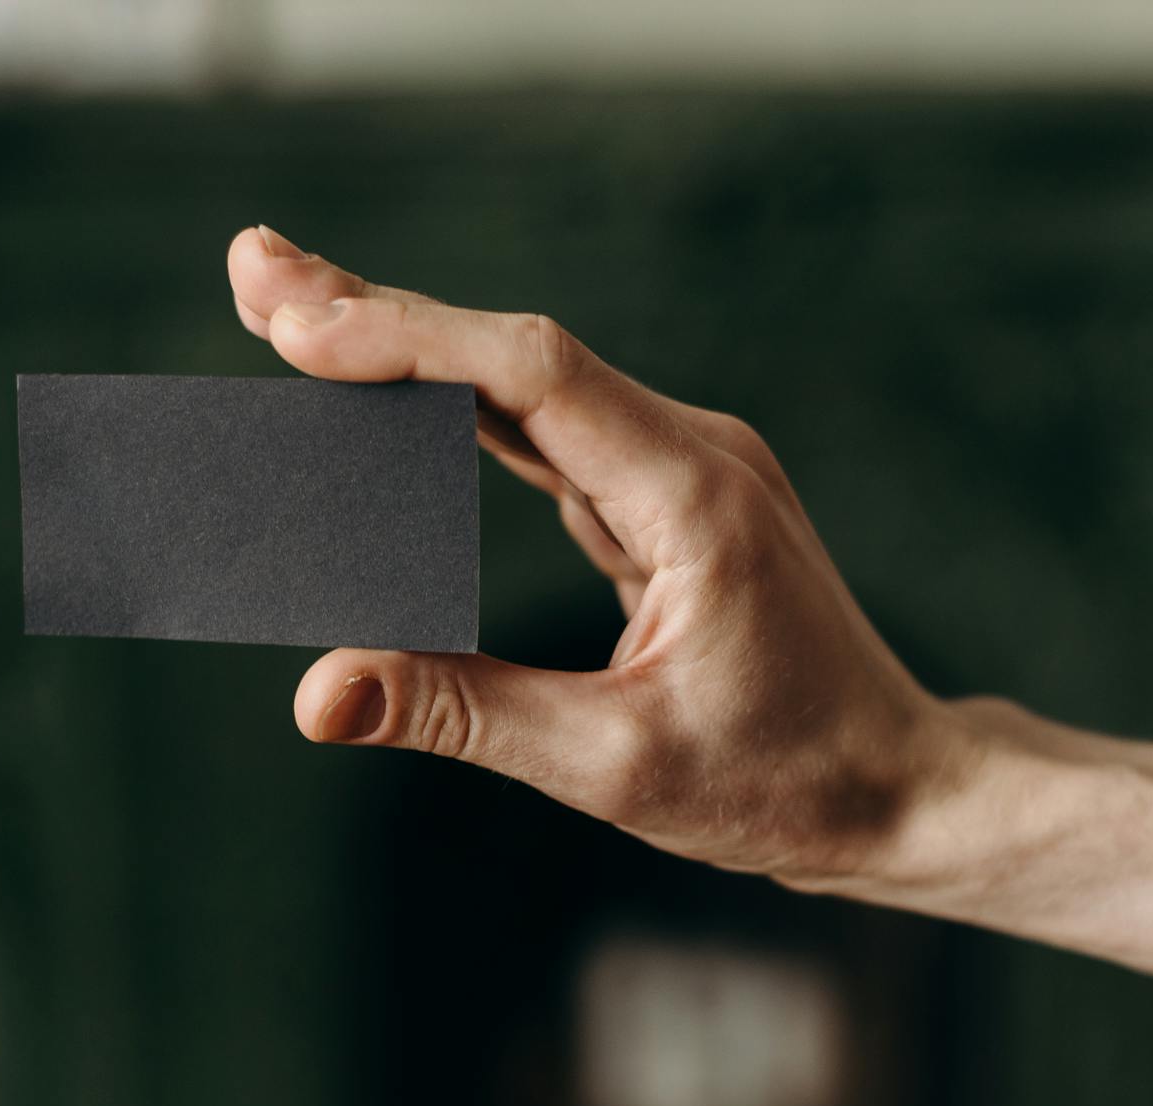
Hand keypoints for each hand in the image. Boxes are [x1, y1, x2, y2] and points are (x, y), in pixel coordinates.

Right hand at [226, 225, 980, 893]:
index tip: (297, 325)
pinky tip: (383, 392)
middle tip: (252, 270)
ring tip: (284, 313)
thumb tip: (321, 693)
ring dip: (409, 351)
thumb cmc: (785, 782)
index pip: (535, 377)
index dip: (411, 340)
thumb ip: (465, 714)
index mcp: (696, 497)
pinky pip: (548, 435)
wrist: (899, 789)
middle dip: (381, 313)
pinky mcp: (666, 500)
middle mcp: (694, 454)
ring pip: (527, 385)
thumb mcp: (614, 766)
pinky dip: (457, 412)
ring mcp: (683, 469)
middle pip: (519, 354)